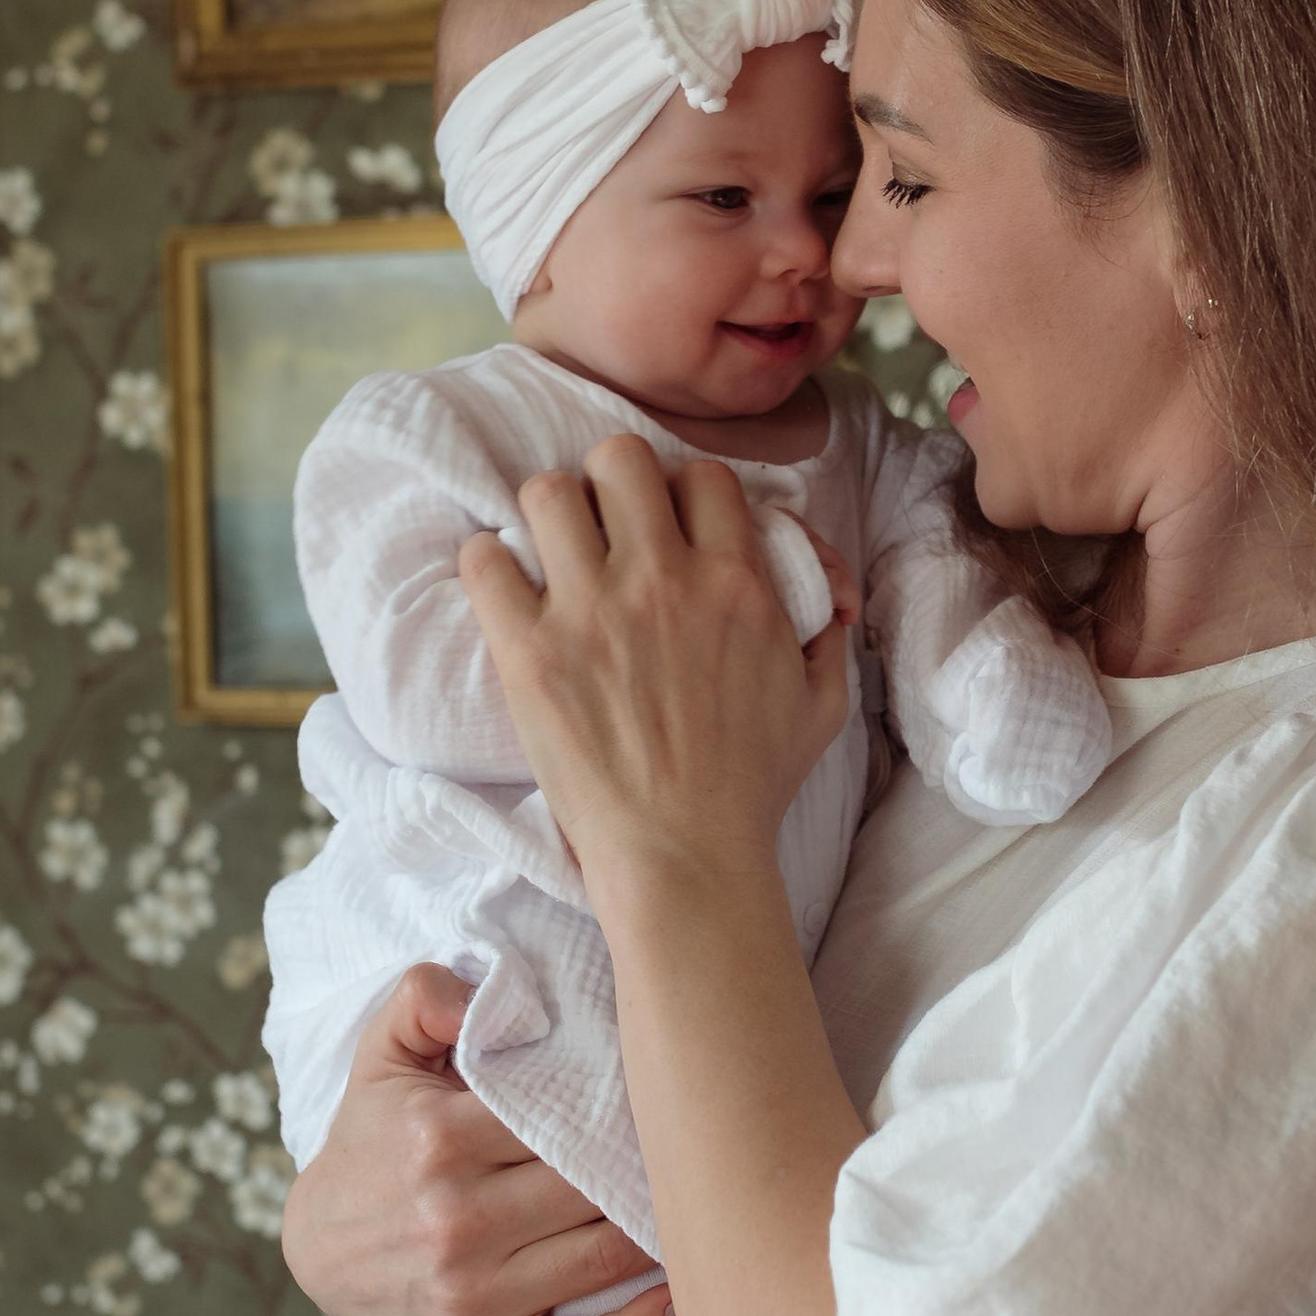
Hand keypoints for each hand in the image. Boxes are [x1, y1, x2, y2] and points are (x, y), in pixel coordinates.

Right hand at [279, 966, 668, 1315]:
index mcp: (437, 1140)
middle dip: (647, 1166)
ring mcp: (467, 1297)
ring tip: (699, 1207)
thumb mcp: (382, 1059)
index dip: (619, 1102)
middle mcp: (453, 1221)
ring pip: (602, 1260)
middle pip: (592, 1185)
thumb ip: (425, 1000)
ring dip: (658, 1234)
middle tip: (697, 1147)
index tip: (660, 1091)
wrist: (319, 1250)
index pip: (562, 1113)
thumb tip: (480, 986)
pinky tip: (680, 1300)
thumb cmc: (373, 1143)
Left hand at [459, 441, 858, 912]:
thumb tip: (831, 601)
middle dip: (611, 483)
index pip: (703, 476)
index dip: (684, 492)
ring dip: (549, 515)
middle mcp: (664, 582)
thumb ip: (825, 639)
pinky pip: (485, 561)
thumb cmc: (752, 789)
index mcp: (737, 584)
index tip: (669, 526)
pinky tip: (505, 590)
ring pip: (548, 492)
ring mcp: (591, 612)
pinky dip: (488, 565)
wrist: (686, 856)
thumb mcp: (821, 708)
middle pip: (620, 458)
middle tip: (605, 527)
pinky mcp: (530, 653)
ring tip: (551, 553)